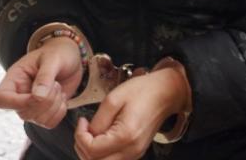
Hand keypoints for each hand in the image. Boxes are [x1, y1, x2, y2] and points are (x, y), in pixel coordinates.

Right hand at [0, 38, 83, 129]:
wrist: (69, 59)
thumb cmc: (57, 53)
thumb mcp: (52, 59)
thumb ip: (44, 76)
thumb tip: (37, 97)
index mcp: (14, 79)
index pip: (1, 100)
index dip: (17, 102)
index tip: (37, 93)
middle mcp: (19, 95)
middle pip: (24, 113)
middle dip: (46, 101)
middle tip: (55, 83)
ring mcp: (30, 106)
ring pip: (39, 120)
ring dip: (55, 105)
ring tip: (57, 88)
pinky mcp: (43, 113)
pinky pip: (50, 123)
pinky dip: (60, 112)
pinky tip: (60, 97)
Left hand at [74, 66, 190, 159]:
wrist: (164, 93)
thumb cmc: (142, 91)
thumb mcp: (113, 99)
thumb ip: (98, 120)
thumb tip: (88, 134)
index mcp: (126, 136)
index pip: (92, 150)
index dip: (80, 136)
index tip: (82, 121)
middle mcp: (131, 150)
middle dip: (83, 147)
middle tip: (83, 130)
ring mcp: (134, 154)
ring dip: (91, 153)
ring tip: (90, 134)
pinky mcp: (135, 152)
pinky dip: (101, 154)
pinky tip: (100, 139)